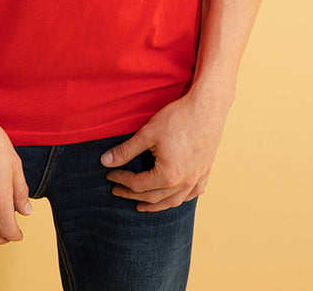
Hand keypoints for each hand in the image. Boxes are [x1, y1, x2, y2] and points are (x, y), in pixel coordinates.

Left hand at [100, 93, 227, 211]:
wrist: (208, 107)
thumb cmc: (178, 118)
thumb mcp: (148, 133)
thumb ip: (126, 150)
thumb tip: (105, 162)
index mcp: (167, 176)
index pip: (137, 184)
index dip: (121, 180)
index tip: (109, 175)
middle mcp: (183, 183)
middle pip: (153, 197)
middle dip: (132, 194)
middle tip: (118, 191)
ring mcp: (196, 179)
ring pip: (173, 201)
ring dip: (156, 204)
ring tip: (142, 204)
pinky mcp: (205, 171)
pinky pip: (192, 193)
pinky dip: (180, 197)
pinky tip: (174, 196)